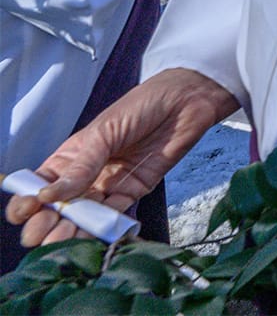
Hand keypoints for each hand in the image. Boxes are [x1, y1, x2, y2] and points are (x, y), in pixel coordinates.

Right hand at [6, 68, 237, 247]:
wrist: (186, 100)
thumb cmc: (141, 106)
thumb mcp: (104, 132)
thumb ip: (82, 165)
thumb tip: (49, 197)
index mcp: (70, 157)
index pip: (41, 185)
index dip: (28, 201)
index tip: (23, 213)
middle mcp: (86, 174)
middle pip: (61, 206)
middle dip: (47, 223)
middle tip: (38, 237)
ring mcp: (110, 184)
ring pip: (86, 215)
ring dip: (73, 231)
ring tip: (61, 243)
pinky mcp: (135, 190)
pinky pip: (116, 214)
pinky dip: (105, 227)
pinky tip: (94, 237)